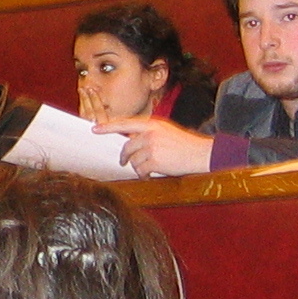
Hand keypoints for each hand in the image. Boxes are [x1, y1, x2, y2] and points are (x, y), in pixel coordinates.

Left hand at [96, 115, 213, 176]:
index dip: (108, 126)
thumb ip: (149, 133)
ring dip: (138, 167)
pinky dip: (143, 175)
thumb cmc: (184, 144)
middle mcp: (150, 133)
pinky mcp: (155, 160)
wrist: (202, 153)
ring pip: (133, 160)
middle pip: (127, 147)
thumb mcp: (166, 131)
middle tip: (124, 162)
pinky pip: (140, 170)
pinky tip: (150, 175)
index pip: (125, 123)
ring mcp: (152, 146)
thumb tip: (131, 142)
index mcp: (152, 124)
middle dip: (125, 157)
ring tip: (149, 169)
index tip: (95, 129)